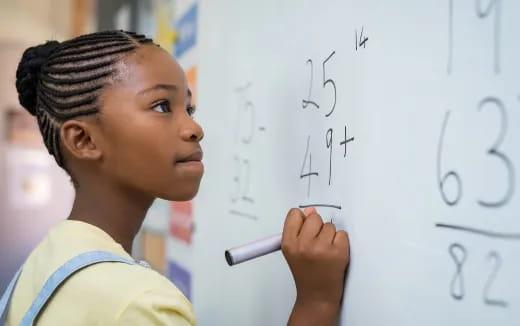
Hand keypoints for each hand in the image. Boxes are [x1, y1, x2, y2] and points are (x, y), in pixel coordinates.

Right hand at [282, 207, 349, 325]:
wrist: (317, 296)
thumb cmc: (306, 273)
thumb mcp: (293, 251)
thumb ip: (299, 229)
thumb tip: (310, 211)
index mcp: (288, 243)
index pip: (295, 214)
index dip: (302, 220)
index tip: (305, 229)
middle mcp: (304, 245)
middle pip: (314, 217)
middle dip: (317, 228)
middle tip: (317, 244)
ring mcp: (321, 248)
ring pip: (330, 226)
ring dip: (330, 236)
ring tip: (325, 252)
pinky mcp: (338, 252)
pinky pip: (342, 234)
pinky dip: (341, 242)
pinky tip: (334, 254)